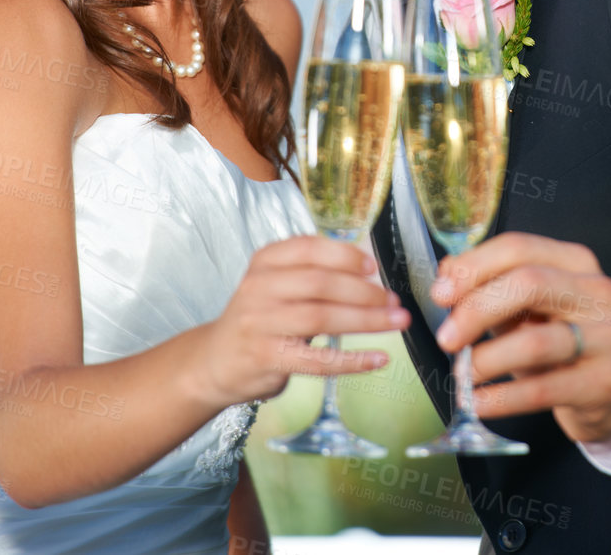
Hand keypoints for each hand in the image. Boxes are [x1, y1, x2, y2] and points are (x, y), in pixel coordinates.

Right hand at [195, 235, 408, 408]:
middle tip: (394, 299)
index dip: (344, 255)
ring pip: (321, 318)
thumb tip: (368, 269)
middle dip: (364, 291)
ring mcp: (261, 324)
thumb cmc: (259, 319)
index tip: (373, 266)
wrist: (214, 361)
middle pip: (320, 283)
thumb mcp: (274, 284)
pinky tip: (377, 359)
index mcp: (265, 262)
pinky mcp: (267, 358)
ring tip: (396, 322)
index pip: (308, 248)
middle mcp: (259, 288)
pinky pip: (317, 361)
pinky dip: (353, 361)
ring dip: (366, 320)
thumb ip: (311, 273)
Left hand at [431, 232, 610, 445]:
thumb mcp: (527, 307)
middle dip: (477, 310)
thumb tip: (446, 275)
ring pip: (535, 341)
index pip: (518, 249)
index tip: (440, 294)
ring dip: (487, 359)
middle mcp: (596, 292)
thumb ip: (489, 286)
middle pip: (528, 284)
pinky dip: (502, 398)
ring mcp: (607, 337)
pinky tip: (479, 402)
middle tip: (447, 338)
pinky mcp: (605, 382)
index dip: (473, 268)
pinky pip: (543, 390)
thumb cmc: (561, 340)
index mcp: (574, 262)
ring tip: (463, 375)